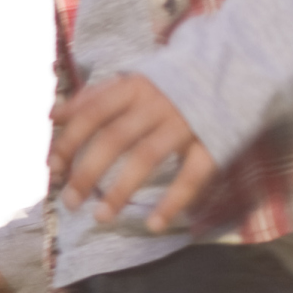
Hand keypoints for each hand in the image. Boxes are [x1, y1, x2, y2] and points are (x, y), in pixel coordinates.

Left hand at [49, 74, 219, 230]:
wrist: (240, 67)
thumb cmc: (174, 84)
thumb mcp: (134, 81)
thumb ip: (95, 98)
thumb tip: (52, 116)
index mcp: (134, 87)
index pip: (92, 114)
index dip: (69, 142)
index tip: (53, 170)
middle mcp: (157, 103)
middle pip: (114, 139)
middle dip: (87, 173)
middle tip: (69, 202)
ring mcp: (186, 123)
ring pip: (147, 157)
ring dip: (121, 190)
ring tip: (101, 217)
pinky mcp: (213, 143)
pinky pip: (192, 176)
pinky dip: (173, 202)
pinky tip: (154, 225)